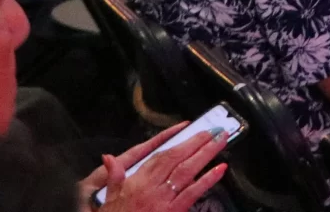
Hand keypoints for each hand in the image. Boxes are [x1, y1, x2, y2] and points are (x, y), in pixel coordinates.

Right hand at [82, 124, 229, 211]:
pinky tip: (220, 168)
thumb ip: (114, 176)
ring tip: (221, 141)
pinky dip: (208, 180)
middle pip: (178, 159)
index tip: (193, 130)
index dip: (179, 141)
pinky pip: (192, 194)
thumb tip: (108, 157)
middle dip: (198, 142)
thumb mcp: (110, 197)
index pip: (162, 156)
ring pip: (187, 171)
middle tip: (216, 130)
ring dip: (206, 154)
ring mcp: (164, 200)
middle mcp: (153, 187)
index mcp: (139, 180)